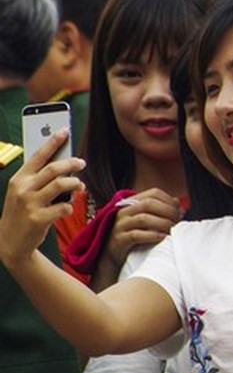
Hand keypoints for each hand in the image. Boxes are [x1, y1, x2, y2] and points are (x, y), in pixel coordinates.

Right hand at [0, 129, 82, 265]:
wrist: (11, 242)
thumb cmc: (22, 213)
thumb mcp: (23, 192)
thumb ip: (38, 179)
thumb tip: (63, 163)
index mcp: (19, 179)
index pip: (38, 155)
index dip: (53, 142)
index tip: (65, 130)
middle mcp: (23, 189)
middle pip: (54, 168)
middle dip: (72, 163)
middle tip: (82, 162)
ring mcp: (30, 204)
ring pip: (61, 185)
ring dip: (75, 184)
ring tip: (79, 186)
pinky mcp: (38, 219)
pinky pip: (63, 208)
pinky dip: (70, 206)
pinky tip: (68, 208)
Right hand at [103, 188, 184, 268]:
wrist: (114, 255)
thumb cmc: (134, 237)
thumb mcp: (147, 221)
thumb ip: (161, 210)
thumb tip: (178, 204)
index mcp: (132, 203)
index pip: (153, 193)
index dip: (169, 200)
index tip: (179, 211)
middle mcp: (124, 212)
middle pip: (149, 204)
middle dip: (168, 211)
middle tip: (177, 221)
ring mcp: (120, 225)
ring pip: (143, 218)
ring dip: (162, 223)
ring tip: (171, 230)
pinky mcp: (119, 240)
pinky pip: (136, 235)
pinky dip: (152, 235)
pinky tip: (162, 237)